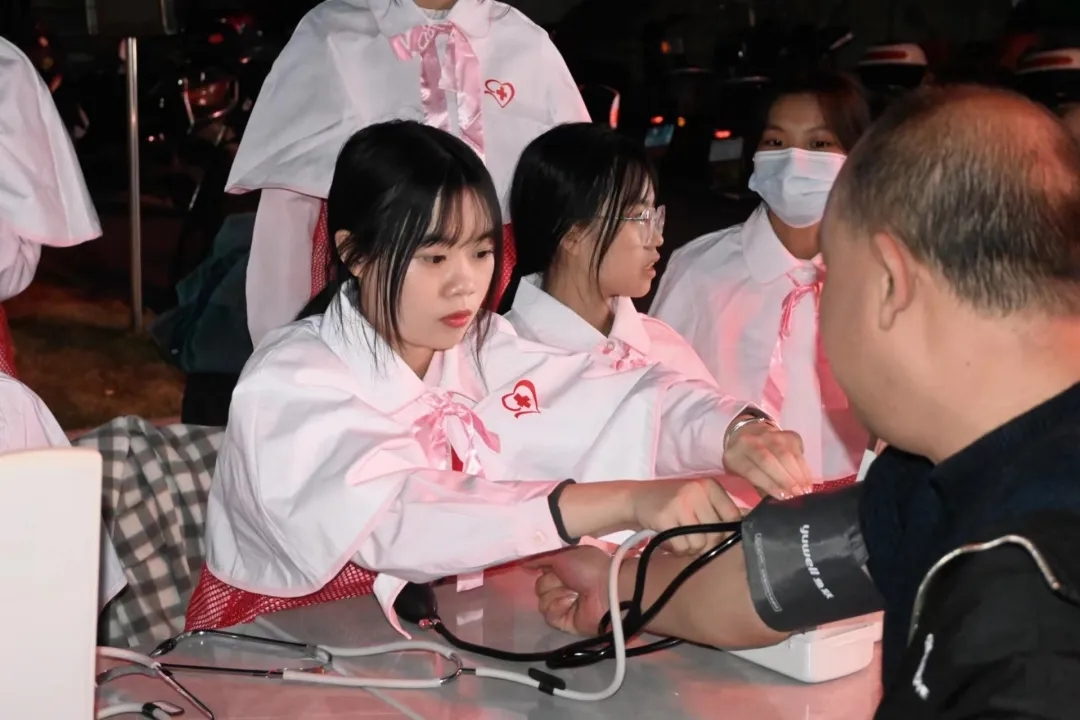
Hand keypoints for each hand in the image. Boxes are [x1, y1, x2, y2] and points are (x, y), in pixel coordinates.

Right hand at [529, 547, 611, 635]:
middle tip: (567, 580)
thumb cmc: (588, 568)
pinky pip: (549, 616)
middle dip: (551, 582)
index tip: (534, 567)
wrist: (606, 590)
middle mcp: (563, 587)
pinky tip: (571, 604)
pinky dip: (558, 607)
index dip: (539, 569)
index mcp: (564, 569)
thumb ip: (542, 559)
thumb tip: (525, 564)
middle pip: (539, 586)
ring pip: (542, 602)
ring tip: (574, 594)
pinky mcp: (565, 622)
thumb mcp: (563, 555)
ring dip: (556, 594)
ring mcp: (564, 605)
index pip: (541, 571)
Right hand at [626, 477, 740, 555]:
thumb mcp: (699, 500)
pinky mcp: (665, 517)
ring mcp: (681, 503)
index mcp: (710, 486)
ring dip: (689, 547)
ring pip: (700, 544)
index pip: (732, 517)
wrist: (636, 499)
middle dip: (705, 542)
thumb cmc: (673, 504)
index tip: (714, 534)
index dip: (726, 532)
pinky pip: (682, 547)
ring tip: (678, 535)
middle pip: (717, 534)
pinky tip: (668, 537)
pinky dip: (676, 549)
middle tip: (689, 534)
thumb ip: (721, 512)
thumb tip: (749, 527)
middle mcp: (697, 491)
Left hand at [723, 419, 813, 498]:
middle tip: (798, 495)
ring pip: (785, 454)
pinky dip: (804, 467)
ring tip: (805, 489)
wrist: (750, 433)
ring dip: (798, 474)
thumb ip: (759, 487)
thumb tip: (779, 503)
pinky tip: (808, 480)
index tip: (784, 498)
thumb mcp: (744, 475)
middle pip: (769, 460)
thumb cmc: (747, 462)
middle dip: (786, 480)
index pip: (752, 470)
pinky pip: (797, 451)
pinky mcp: (786, 434)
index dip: (770, 485)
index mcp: (734, 456)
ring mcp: (769, 435)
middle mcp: (750, 442)